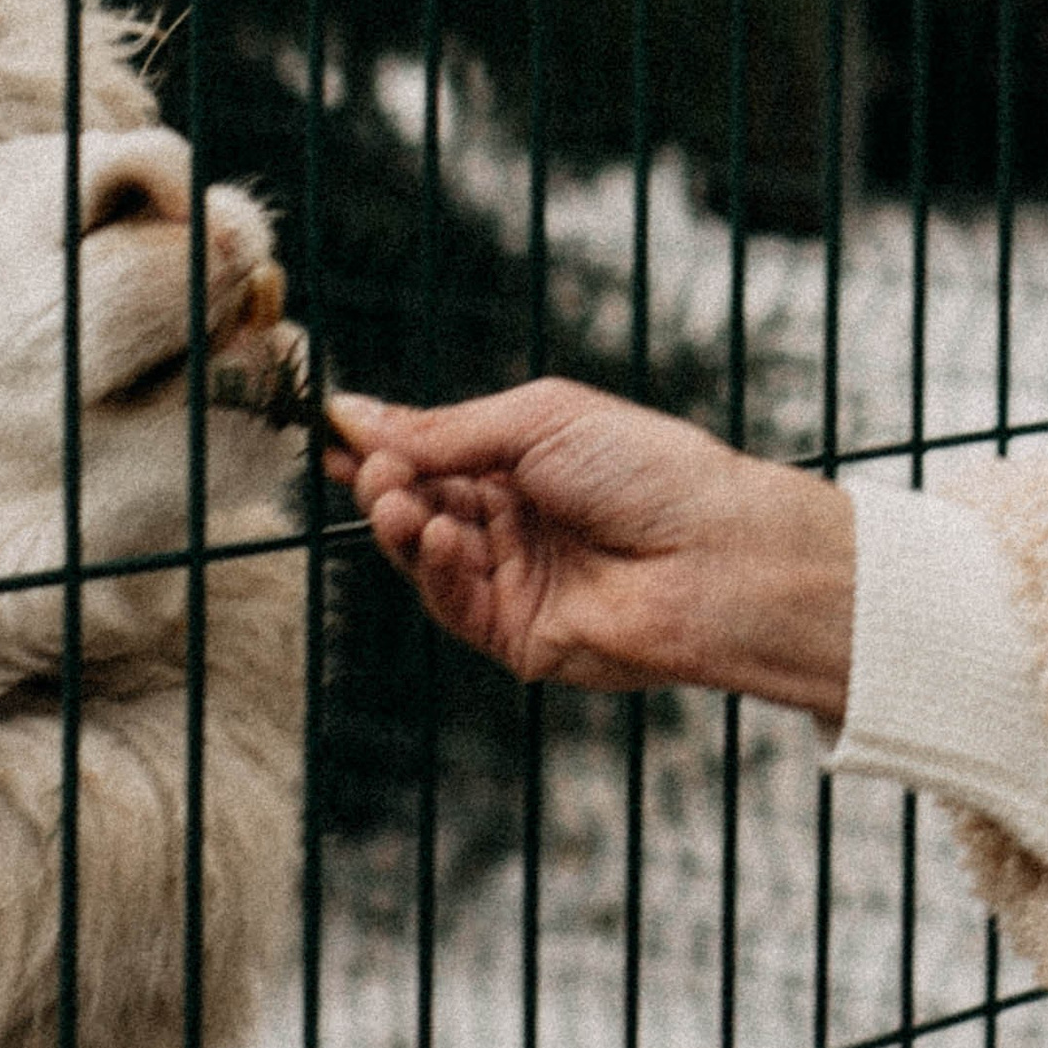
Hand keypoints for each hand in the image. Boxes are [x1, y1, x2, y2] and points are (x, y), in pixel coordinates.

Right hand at [326, 382, 856, 714]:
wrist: (715, 551)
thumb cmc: (650, 470)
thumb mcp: (539, 422)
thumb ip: (444, 428)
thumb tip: (353, 412)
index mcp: (524, 461)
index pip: (432, 455)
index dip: (382, 448)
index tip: (332, 436)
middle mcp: (514, 520)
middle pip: (419, 505)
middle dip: (387, 486)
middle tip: (374, 472)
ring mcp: (512, 579)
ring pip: (424, 556)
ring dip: (402, 526)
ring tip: (399, 501)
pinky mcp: (515, 635)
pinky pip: (452, 604)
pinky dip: (436, 571)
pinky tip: (443, 540)